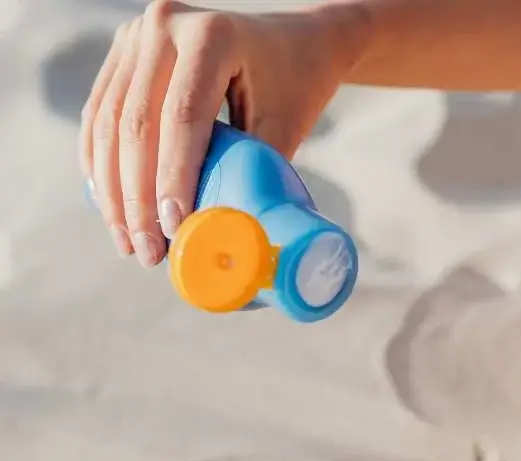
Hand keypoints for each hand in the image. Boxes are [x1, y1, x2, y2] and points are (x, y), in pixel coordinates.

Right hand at [80, 0, 369, 267]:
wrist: (292, 39)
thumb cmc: (296, 85)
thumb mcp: (285, 127)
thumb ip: (256, 174)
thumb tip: (228, 239)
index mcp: (211, 36)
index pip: (182, 117)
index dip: (172, 178)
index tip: (172, 228)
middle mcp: (165, 24)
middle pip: (136, 122)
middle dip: (136, 197)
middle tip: (147, 252)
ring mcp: (137, 34)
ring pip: (108, 121)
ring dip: (112, 190)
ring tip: (128, 242)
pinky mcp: (123, 51)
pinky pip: (100, 112)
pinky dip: (100, 163)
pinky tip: (110, 205)